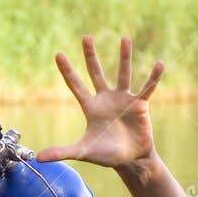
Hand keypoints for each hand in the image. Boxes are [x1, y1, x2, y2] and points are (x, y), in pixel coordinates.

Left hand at [35, 36, 164, 168]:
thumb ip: (62, 151)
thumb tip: (38, 158)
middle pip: (96, 72)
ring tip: (124, 38)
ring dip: (124, 57)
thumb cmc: (106, 154)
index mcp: (91, 107)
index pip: (76, 85)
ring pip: (123, 74)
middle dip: (91, 56)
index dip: (68, 70)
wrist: (130, 159)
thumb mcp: (83, 151)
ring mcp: (123, 99)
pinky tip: (159, 64)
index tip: (58, 54)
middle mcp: (106, 99)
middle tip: (86, 37)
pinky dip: (153, 77)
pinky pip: (147, 88)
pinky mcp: (140, 104)